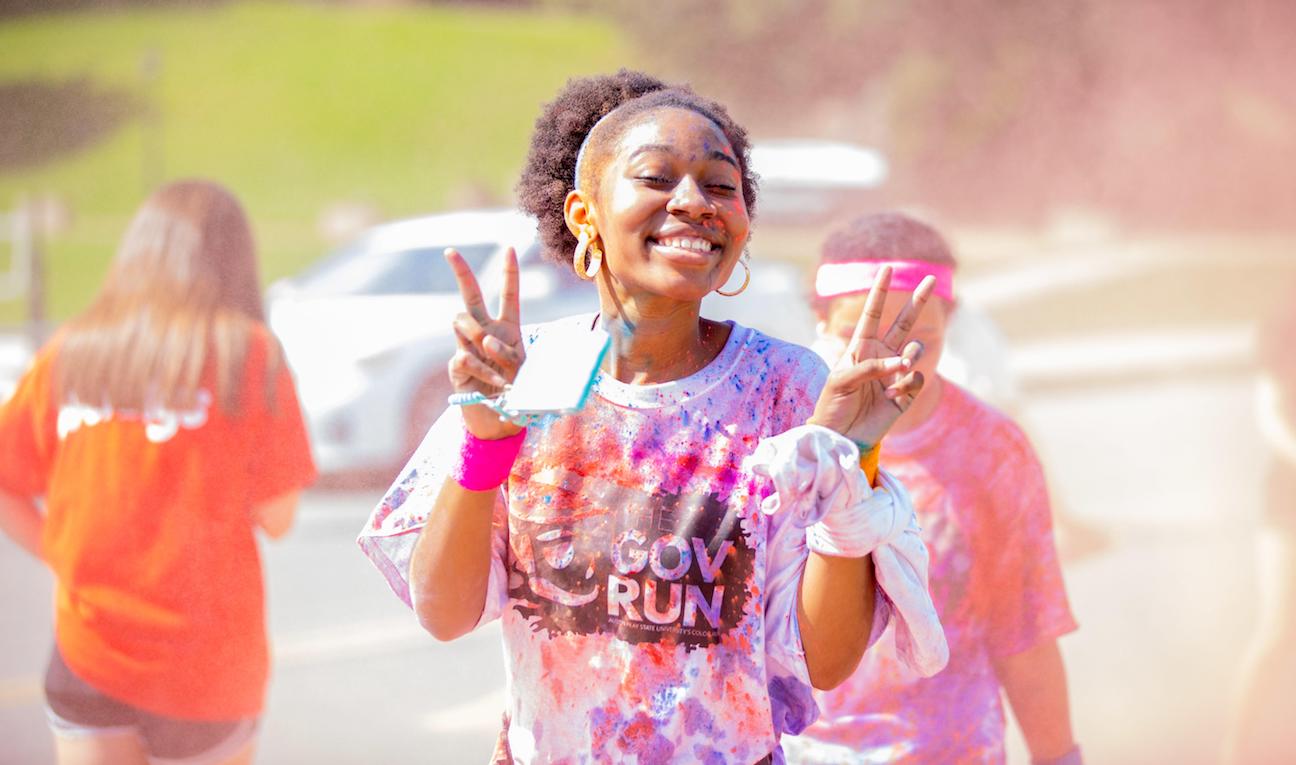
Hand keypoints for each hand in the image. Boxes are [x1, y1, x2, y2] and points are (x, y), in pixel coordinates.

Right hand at [446, 247, 525, 439]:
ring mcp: (469, 347)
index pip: (508, 295)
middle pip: (471, 296)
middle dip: (461, 272)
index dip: (509, 272)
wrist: (500, 424)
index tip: (510, 247)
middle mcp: (486, 332)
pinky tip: (494, 382)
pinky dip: (483, 368)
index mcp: (509, 329)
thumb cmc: (518, 395)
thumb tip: (487, 340)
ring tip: (496, 358)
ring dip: (482, 336)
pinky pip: (466, 355)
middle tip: (450, 251)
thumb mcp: (526, 372)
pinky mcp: (458, 365)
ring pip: (465, 322)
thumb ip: (510, 353)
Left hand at [809, 265, 933, 447]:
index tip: (886, 268)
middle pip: (904, 323)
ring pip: (914, 351)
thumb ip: (868, 366)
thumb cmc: (833, 405)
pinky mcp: (905, 393)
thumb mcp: (841, 381)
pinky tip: (892, 395)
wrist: (840, 436)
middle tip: (931, 279)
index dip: (880, 292)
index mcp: (862, 348)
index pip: (873, 314)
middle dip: (917, 301)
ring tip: (901, 367)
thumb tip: (900, 362)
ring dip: (910, 355)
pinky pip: (916, 378)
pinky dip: (907, 384)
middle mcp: (881, 356)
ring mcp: (895, 374)